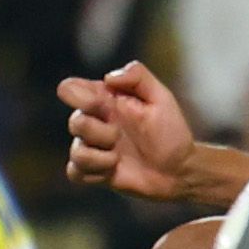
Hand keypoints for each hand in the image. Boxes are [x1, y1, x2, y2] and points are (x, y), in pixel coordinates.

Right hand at [59, 60, 199, 200]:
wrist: (179, 170)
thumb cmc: (170, 132)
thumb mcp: (161, 97)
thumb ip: (138, 76)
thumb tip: (107, 78)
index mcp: (105, 100)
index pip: (69, 89)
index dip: (78, 96)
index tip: (101, 105)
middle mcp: (95, 122)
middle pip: (74, 122)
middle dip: (100, 132)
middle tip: (120, 136)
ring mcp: (93, 148)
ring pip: (76, 152)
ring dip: (100, 157)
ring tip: (119, 158)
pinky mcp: (93, 172)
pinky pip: (74, 173)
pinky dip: (94, 173)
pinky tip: (113, 170)